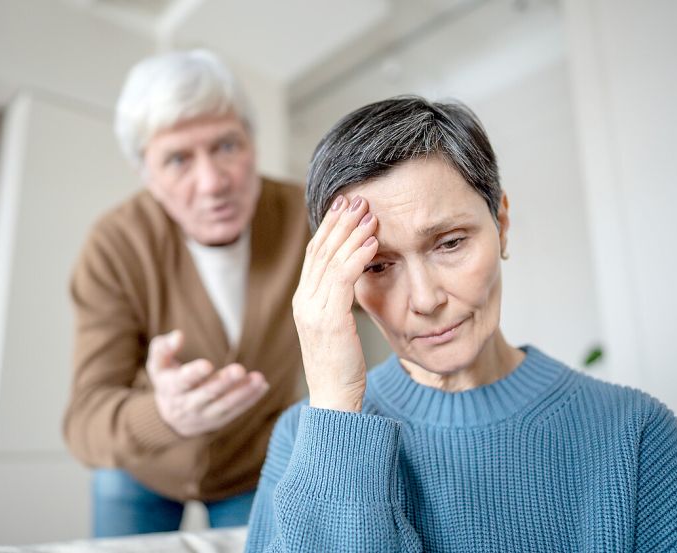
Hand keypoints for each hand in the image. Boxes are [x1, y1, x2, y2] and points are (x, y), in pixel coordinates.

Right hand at [145, 330, 269, 436]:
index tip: (207, 365)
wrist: (170, 418)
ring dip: (243, 392)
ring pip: (225, 405)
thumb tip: (178, 335)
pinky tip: (262, 386)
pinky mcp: (219, 421)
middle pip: (207, 394)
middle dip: (224, 383)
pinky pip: (236, 411)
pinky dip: (250, 399)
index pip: (183, 381)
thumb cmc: (167, 379)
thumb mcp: (158, 364)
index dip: (194, 373)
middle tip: (239, 370)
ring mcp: (205, 415)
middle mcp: (188, 404)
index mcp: (172, 388)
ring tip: (258, 379)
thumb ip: (163, 347)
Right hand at [292, 195, 378, 411]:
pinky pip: (343, 279)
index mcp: (304, 302)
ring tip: (370, 213)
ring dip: (352, 233)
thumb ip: (340, 302)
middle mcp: (304, 302)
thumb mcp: (338, 329)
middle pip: (320, 251)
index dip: (329, 227)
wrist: (335, 403)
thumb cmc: (341, 369)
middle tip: (358, 199)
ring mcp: (312, 311)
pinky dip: (358, 256)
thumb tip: (356, 277)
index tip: (345, 206)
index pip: (315, 255)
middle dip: (340, 222)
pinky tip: (373, 242)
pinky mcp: (328, 321)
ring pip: (331, 260)